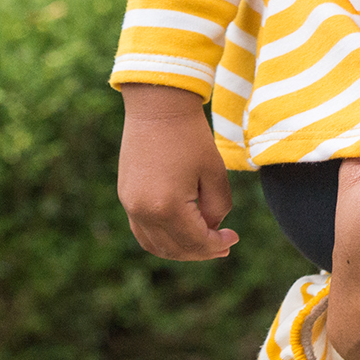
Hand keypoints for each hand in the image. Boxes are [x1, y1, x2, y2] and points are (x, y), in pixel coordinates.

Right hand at [117, 84, 238, 259]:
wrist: (158, 107)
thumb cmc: (192, 136)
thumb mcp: (214, 172)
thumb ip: (218, 207)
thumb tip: (210, 228)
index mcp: (167, 207)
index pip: (195, 242)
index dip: (216, 245)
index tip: (233, 238)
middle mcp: (143, 212)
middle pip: (174, 249)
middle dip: (200, 251)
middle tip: (222, 246)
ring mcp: (130, 206)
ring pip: (155, 245)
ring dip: (180, 250)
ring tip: (203, 243)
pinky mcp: (125, 197)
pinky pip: (142, 231)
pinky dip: (162, 238)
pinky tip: (181, 232)